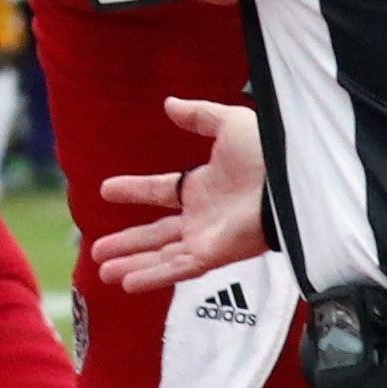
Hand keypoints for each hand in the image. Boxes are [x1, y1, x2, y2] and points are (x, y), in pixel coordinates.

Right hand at [89, 98, 267, 291]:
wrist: (288, 180)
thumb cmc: (267, 152)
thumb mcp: (228, 124)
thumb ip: (199, 115)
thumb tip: (170, 104)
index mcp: (204, 187)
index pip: (161, 191)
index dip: (134, 191)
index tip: (106, 190)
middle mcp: (202, 217)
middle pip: (156, 235)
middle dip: (127, 243)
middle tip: (98, 251)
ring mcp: (206, 239)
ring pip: (161, 257)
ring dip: (132, 264)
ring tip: (104, 272)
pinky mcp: (213, 256)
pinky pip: (177, 269)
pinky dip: (152, 276)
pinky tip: (128, 283)